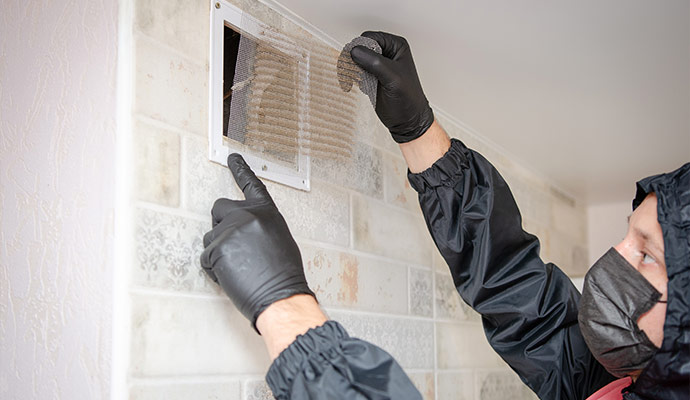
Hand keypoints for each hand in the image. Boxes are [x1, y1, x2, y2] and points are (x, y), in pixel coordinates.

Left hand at [200, 154, 314, 331]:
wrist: (282, 296)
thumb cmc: (284, 275)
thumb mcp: (279, 240)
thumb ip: (260, 227)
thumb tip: (245, 231)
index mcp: (267, 213)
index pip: (251, 185)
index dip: (240, 170)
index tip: (233, 157)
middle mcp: (248, 216)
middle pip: (219, 209)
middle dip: (220, 224)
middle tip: (230, 245)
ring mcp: (231, 230)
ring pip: (210, 236)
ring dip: (218, 251)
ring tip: (237, 267)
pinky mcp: (217, 248)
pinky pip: (206, 256)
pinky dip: (214, 268)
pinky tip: (231, 275)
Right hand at [350, 31, 434, 142]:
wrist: (407, 121)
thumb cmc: (408, 100)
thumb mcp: (392, 78)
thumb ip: (374, 62)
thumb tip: (356, 51)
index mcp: (396, 47)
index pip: (371, 37)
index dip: (363, 48)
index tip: (360, 61)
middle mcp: (387, 53)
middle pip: (361, 47)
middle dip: (357, 59)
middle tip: (360, 72)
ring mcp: (379, 65)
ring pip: (357, 59)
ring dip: (354, 69)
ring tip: (362, 80)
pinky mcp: (372, 76)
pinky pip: (356, 71)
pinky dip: (355, 78)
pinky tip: (363, 86)